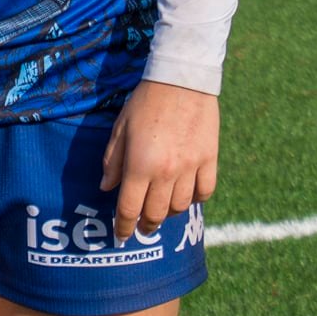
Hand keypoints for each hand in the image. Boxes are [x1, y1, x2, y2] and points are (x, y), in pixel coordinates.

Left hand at [101, 81, 218, 244]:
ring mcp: (191, 167)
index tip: (121, 236)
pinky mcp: (210, 159)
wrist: (182, 79)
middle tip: (142, 227)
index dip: (124, 226)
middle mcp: (166, 172)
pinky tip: (187, 195)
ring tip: (162, 210)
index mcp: (140, 165)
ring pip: (181, 206)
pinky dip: (195, 199)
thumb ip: (113, 162)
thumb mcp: (120, 129)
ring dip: (169, 213)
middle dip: (146, 225)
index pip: (129, 208)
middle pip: (156, 213)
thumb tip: (107, 188)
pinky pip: (205, 191)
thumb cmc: (145, 102)